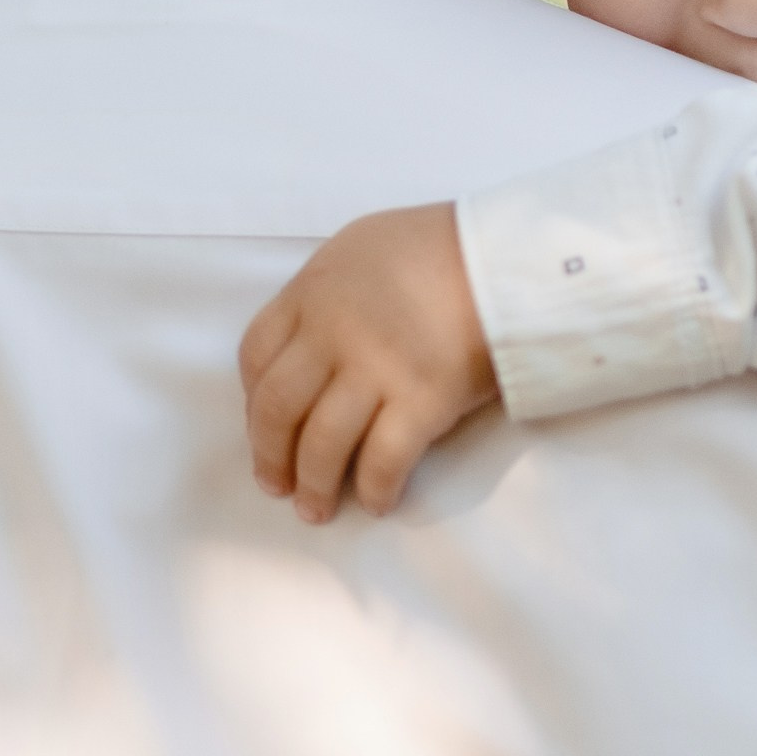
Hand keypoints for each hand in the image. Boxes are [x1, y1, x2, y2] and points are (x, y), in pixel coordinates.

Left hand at [239, 203, 498, 522]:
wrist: (505, 256)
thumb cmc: (438, 246)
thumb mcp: (361, 247)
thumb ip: (329, 292)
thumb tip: (313, 340)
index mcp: (312, 292)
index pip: (255, 355)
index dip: (251, 399)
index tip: (263, 425)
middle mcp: (332, 333)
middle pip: (277, 408)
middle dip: (270, 455)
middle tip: (275, 484)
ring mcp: (376, 369)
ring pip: (322, 444)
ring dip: (314, 485)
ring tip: (316, 509)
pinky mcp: (422, 401)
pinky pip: (383, 460)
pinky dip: (374, 488)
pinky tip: (376, 502)